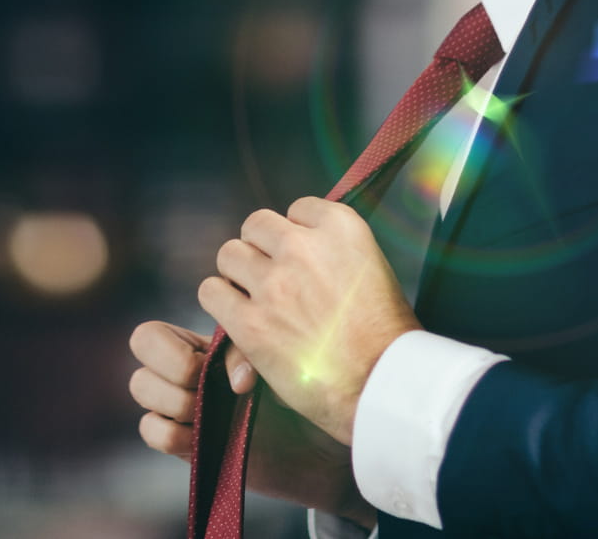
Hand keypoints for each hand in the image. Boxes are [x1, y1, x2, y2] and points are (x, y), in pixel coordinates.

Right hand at [127, 319, 374, 524]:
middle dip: (176, 369)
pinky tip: (208, 437)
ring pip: (140, 386)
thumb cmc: (304, 391)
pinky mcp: (186, 444)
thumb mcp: (279, 360)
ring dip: (177, 400)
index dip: (179, 349)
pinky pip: (151, 430)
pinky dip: (175, 433)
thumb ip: (252, 353)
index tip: (224, 370)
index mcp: (200, 344)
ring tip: (215, 414)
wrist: (320, 444)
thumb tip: (236, 381)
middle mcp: (183, 371)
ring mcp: (181, 407)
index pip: (154, 330)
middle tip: (213, 389)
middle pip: (141, 347)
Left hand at [198, 197, 420, 445]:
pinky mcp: (252, 322)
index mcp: (342, 227)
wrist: (384, 386)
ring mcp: (274, 283)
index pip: (298, 210)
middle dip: (261, 251)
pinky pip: (211, 292)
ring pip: (229, 255)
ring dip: (237, 275)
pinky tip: (237, 319)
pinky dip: (220, 304)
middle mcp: (303, 246)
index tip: (304, 261)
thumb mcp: (372, 272)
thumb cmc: (386, 338)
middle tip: (273, 280)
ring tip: (254, 299)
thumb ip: (329, 254)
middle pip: (256, 226)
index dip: (297, 237)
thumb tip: (286, 255)